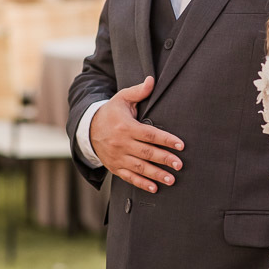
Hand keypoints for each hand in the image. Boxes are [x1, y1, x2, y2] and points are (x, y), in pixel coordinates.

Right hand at [89, 76, 183, 192]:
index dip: (166, 139)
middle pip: (146, 152)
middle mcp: (121, 143)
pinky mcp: (114, 167)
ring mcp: (118, 157)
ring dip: (156, 174)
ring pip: (139, 167)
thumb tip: (152, 80)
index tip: (181, 145)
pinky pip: (129, 177)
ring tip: (171, 179)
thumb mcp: (122, 98)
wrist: (87, 129)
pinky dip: (141, 184)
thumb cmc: (111, 112)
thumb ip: (139, 91)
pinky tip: (154, 188)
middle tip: (179, 165)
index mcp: (126, 126)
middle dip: (164, 159)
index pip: (150, 134)